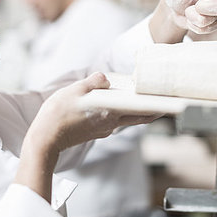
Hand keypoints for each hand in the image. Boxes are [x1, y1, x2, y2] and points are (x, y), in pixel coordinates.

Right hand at [16, 72, 159, 201]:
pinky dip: (118, 113)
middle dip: (152, 110)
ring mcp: (103, 130)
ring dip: (134, 110)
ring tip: (139, 98)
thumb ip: (93, 82)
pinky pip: (112, 120)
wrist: (45, 138)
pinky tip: (113, 104)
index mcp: (110, 112)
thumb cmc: (58, 114)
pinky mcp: (95, 132)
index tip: (172, 104)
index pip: (142, 112)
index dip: (158, 109)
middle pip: (137, 117)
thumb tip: (105, 77)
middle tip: (164, 102)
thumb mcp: (74, 90)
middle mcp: (110, 123)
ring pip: (125, 118)